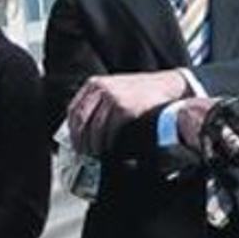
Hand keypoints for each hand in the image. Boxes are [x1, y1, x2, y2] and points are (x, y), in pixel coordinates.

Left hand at [67, 70, 188, 154]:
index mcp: (94, 84)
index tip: (73, 141)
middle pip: (81, 120)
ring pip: (95, 128)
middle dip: (80, 140)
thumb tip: (83, 128)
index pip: (73, 109)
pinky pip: (110, 131)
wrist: (167, 85)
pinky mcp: (126, 109)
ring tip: (95, 153)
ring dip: (94, 145)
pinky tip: (108, 148)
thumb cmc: (141, 90)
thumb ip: (97, 101)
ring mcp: (113, 98)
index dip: (71, 129)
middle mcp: (101, 89)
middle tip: (83, 152)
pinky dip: (108, 143)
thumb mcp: (113, 88)